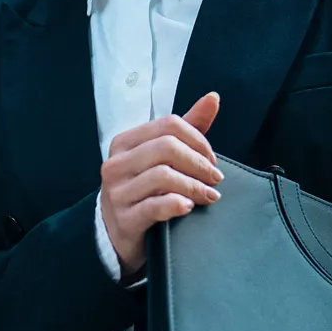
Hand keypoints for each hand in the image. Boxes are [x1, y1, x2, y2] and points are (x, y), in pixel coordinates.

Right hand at [100, 93, 221, 276]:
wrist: (116, 233)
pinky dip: (178, 204)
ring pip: (164, 176)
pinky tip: (189, 207)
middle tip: (215, 179)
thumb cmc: (145, 190)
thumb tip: (213, 97)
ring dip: (194, 186)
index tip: (211, 160)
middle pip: (168, 147)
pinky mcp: (124, 219)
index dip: (198, 140)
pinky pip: (156, 206)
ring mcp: (117, 192)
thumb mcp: (162, 157)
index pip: (169, 125)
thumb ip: (188, 128)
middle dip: (199, 163)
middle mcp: (116, 163)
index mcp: (125, 142)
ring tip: (209, 196)